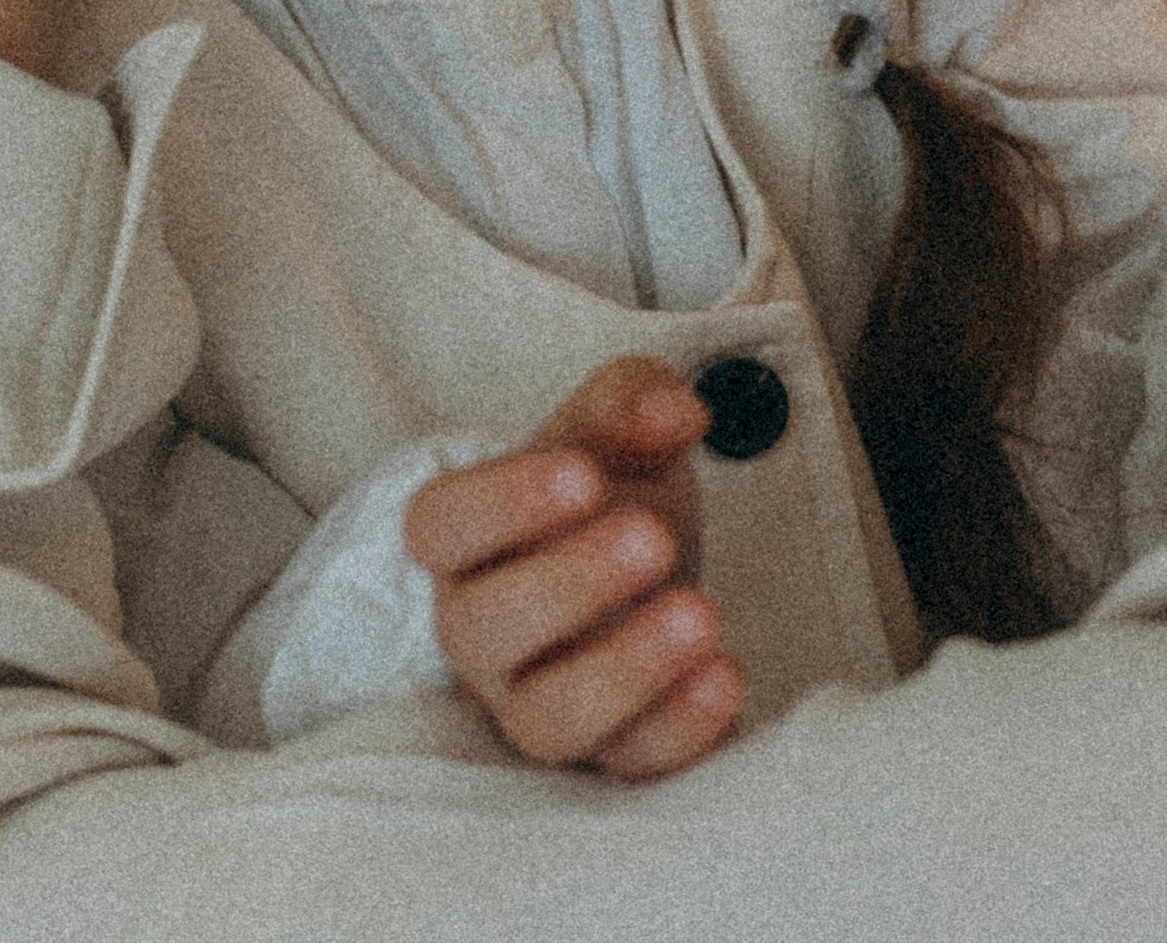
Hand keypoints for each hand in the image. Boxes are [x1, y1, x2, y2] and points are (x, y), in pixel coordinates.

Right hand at [404, 357, 744, 778]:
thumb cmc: (610, 487)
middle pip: (483, 629)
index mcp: (466, 540)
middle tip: (654, 538)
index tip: (585, 474)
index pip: (441, 527)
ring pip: (547, 719)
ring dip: (624, 672)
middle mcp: (481, 632)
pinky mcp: (607, 753)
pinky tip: (725, 676)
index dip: (503, 504)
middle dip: (570, 584)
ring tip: (701, 615)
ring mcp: (536, 701)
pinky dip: (677, 730)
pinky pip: (627, 765)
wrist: (650, 561)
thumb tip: (672, 412)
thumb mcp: (616, 424)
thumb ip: (631, 401)